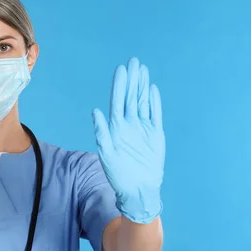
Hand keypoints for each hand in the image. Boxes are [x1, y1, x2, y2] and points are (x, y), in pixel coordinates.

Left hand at [92, 57, 163, 223]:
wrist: (138, 189)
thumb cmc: (118, 174)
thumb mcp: (106, 153)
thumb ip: (101, 132)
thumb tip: (95, 111)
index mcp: (116, 127)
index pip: (118, 100)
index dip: (120, 85)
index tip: (121, 69)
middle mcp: (129, 124)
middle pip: (131, 97)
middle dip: (132, 80)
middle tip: (134, 62)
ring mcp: (143, 128)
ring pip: (143, 102)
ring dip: (142, 86)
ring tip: (143, 70)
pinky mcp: (155, 134)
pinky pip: (155, 114)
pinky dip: (154, 102)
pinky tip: (152, 89)